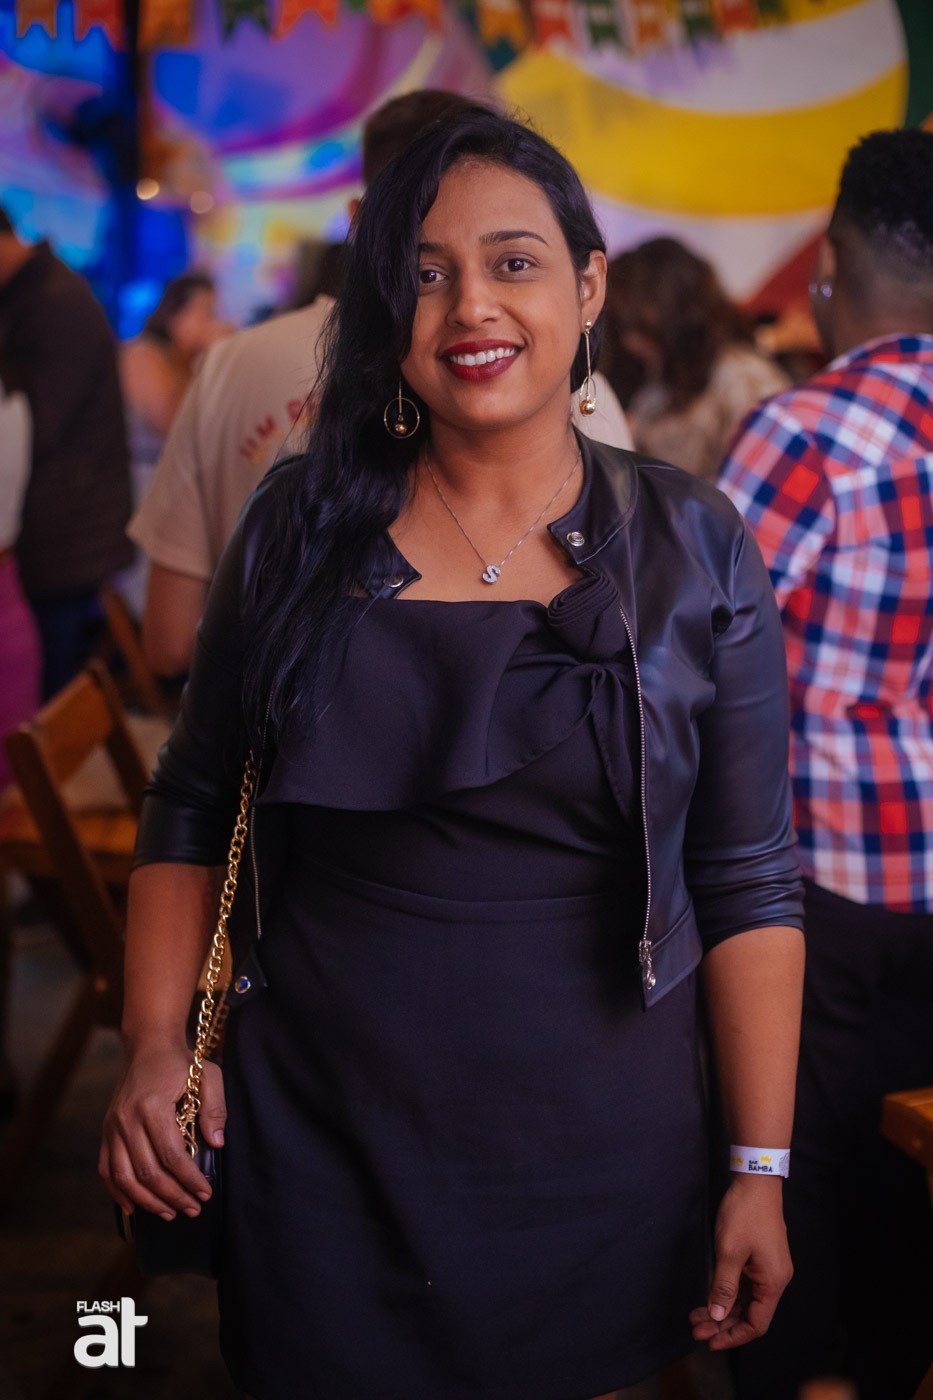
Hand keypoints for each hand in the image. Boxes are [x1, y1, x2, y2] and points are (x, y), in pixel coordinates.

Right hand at [99, 1042, 225, 1220]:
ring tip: (170, 1214)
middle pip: (147, 1171)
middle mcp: (127, 1119)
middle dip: (172, 1196)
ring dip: (147, 1201)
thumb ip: (215, 1108)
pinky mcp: (106, 1131)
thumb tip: (217, 1144)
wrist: (149, 1046)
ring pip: (124, 1177)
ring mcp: (112, 1126)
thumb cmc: (182, 1062)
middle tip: (193, 1209)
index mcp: (152, 1106)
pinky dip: (118, 1192)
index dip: (188, 1179)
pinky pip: (106, 1169)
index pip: (171, 1154)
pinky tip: (134, 1208)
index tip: (205, 1193)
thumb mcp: (208, 1075)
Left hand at [690, 1175, 792, 1349]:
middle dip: (722, 1324)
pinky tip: (709, 1297)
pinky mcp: (760, 1259)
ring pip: (745, 1300)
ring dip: (722, 1309)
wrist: (755, 1181)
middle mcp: (774, 1280)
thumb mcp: (729, 1252)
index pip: (756, 1324)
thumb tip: (716, 1317)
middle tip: (695, 1328)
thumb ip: (723, 1287)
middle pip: (750, 1314)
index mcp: (773, 1282)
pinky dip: (727, 1293)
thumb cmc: (744, 1214)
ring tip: (696, 1316)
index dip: (733, 1336)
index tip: (709, 1341)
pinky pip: (745, 1286)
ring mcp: (768, 1269)